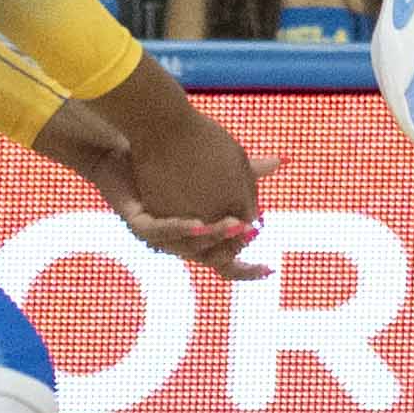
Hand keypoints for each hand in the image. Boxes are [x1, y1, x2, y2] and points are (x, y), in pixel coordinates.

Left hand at [56, 91, 265, 270]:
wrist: (130, 143)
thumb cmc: (171, 157)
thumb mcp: (218, 165)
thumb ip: (248, 171)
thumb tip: (283, 161)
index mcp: (198, 235)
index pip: (225, 261)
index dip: (246, 268)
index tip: (270, 269)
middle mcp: (177, 242)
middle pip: (209, 259)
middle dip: (232, 248)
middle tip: (253, 233)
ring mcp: (156, 235)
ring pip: (187, 246)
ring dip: (212, 236)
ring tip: (233, 223)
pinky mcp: (136, 223)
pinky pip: (159, 230)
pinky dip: (179, 227)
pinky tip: (196, 221)